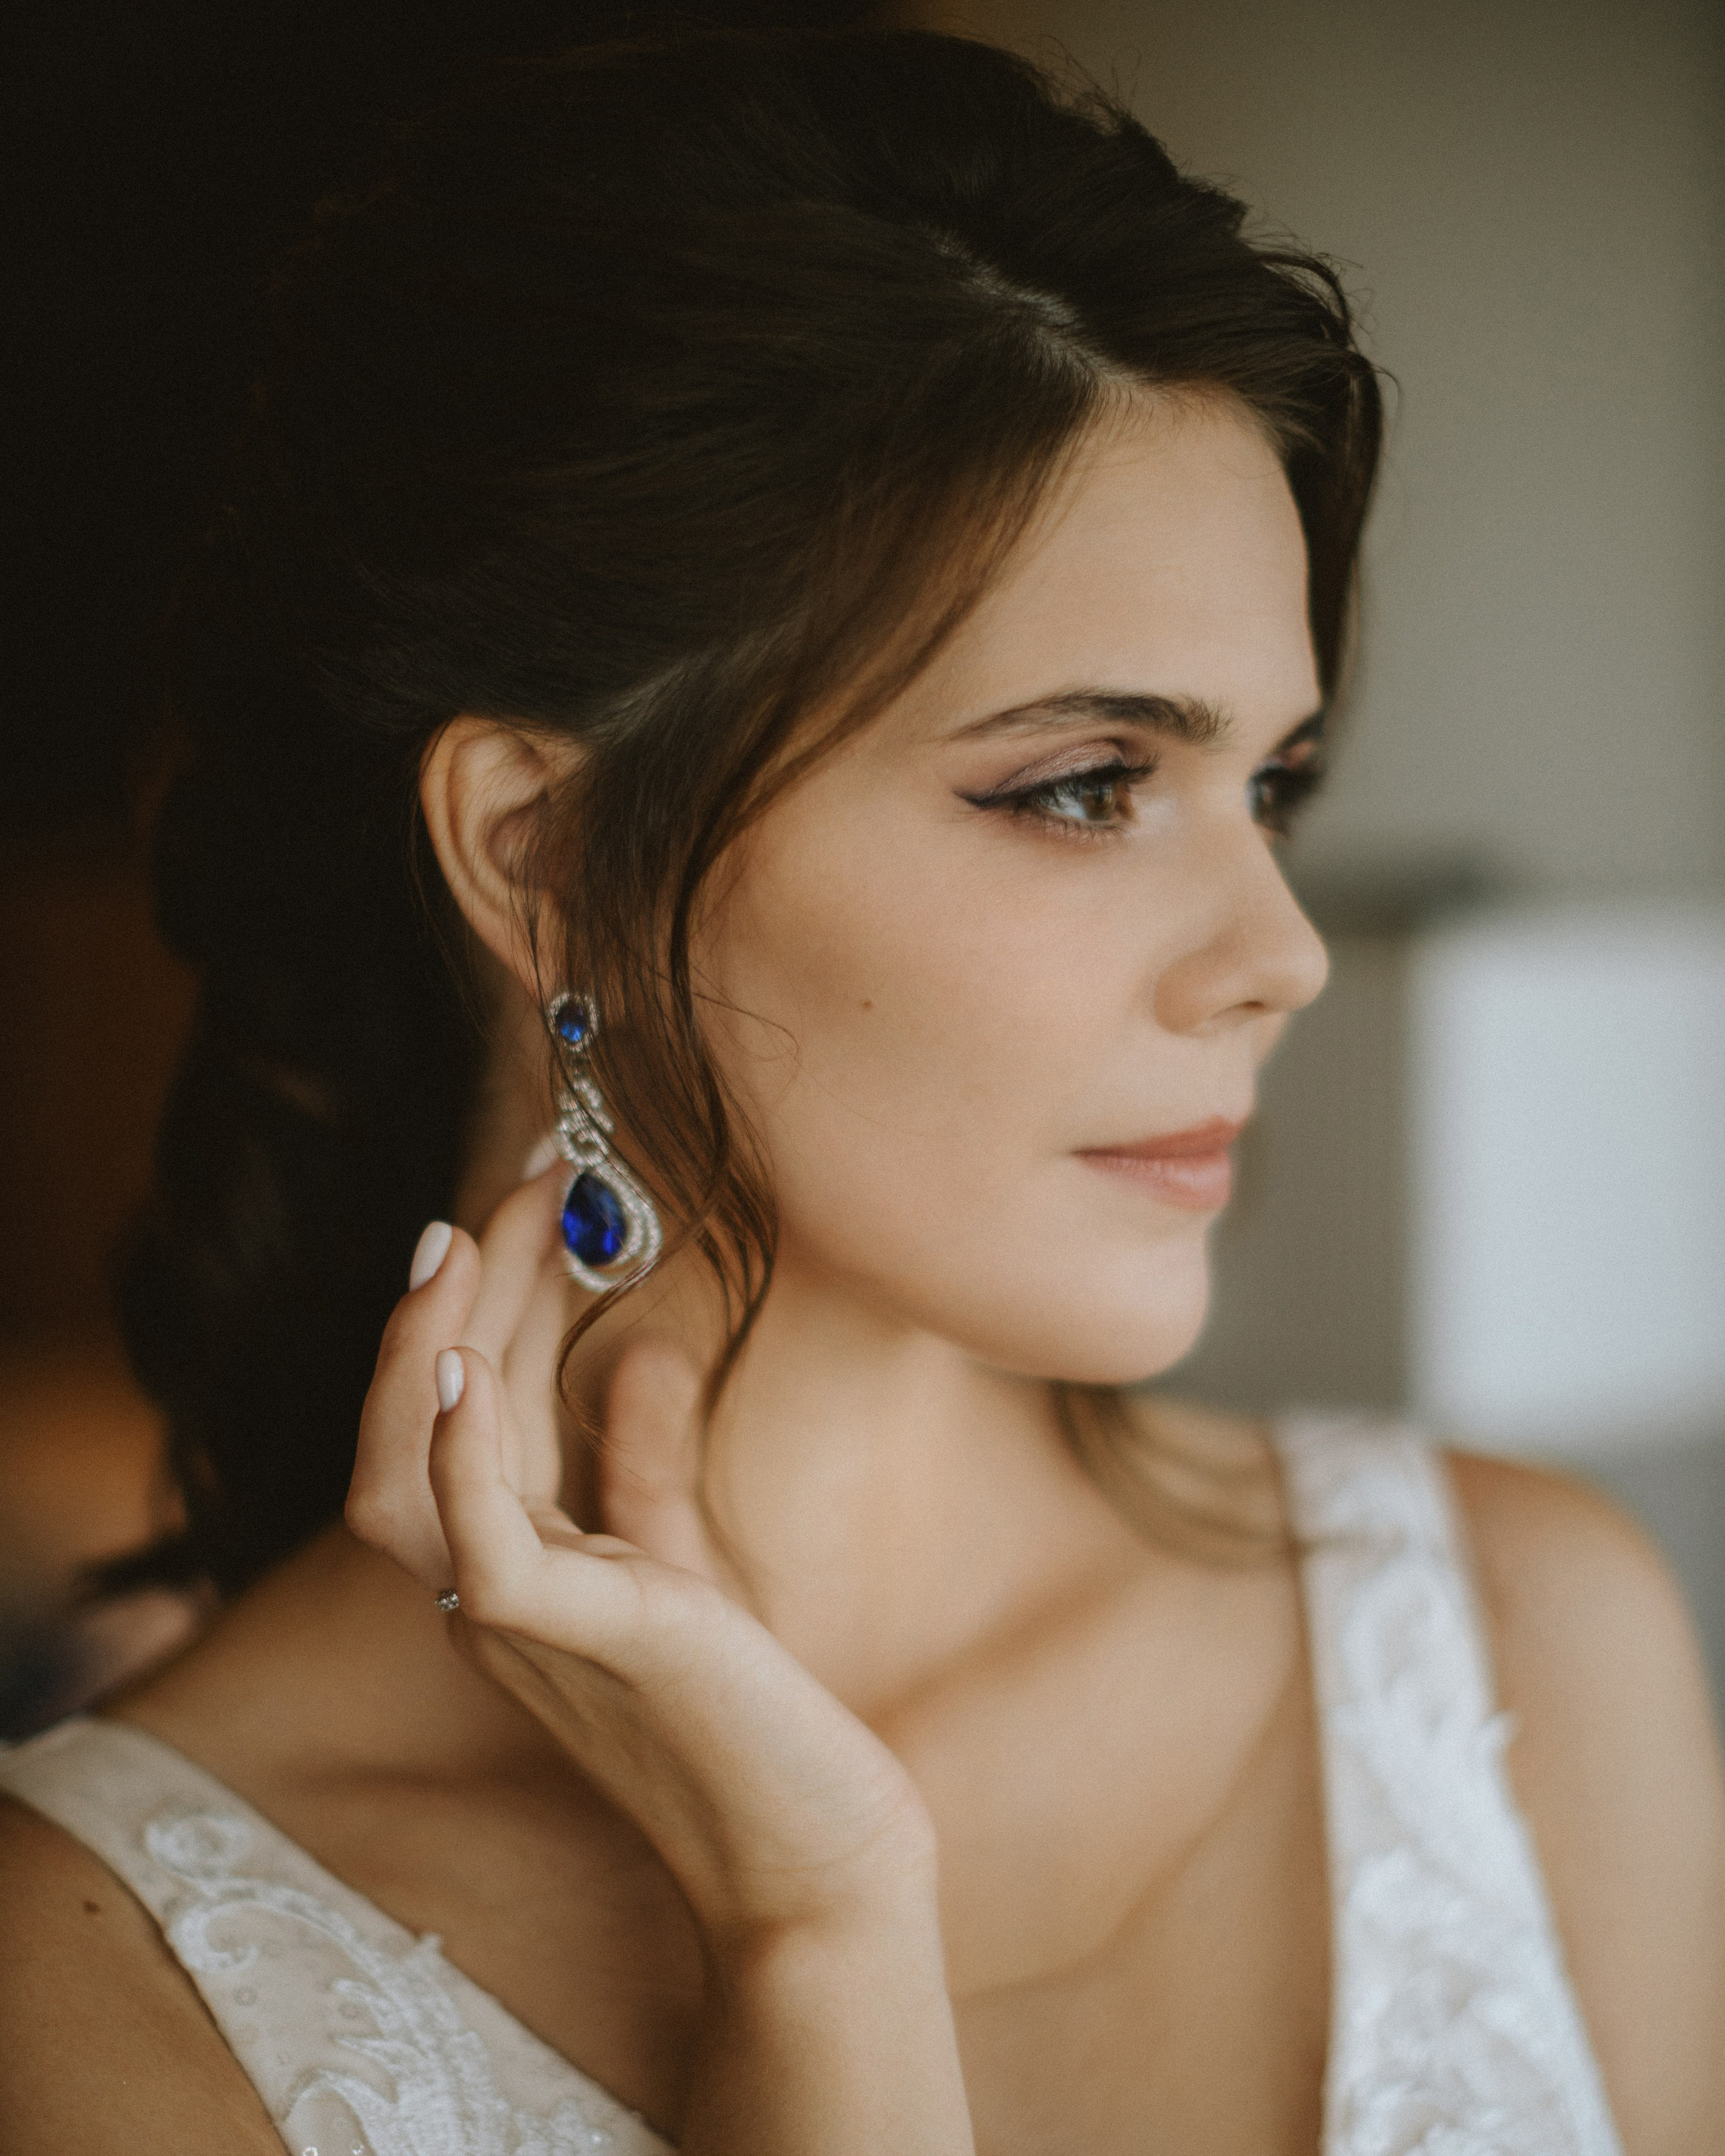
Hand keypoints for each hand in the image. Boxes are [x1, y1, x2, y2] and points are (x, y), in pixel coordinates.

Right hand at [344, 1165, 935, 1946]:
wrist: (814, 1848)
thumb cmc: (745, 1713)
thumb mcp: (679, 1561)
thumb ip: (642, 1465)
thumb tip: (637, 1354)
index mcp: (502, 1566)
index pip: (456, 1409)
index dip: (481, 1297)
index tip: (534, 1191)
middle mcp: (479, 1594)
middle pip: (423, 1418)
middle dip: (466, 1284)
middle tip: (527, 1167)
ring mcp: (516, 1626)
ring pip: (406, 1476)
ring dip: (437, 1341)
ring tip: (481, 1231)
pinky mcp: (579, 1642)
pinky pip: (474, 1548)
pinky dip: (459, 1456)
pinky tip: (469, 1371)